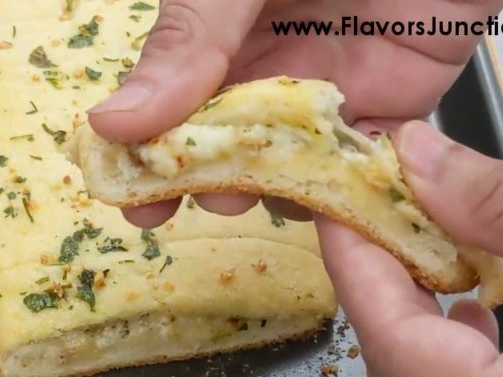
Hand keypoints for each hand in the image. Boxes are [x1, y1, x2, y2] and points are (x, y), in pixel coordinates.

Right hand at [87, 0, 502, 227]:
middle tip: (219, 200)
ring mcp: (326, 97)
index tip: (139, 209)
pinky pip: (364, 171)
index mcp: (215, 41)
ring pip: (292, 174)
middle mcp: (263, 75)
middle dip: (217, 187)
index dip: (151, 165)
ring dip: (285, 195)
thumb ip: (188, 41)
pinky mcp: (390, 110)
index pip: (169, 112)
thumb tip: (111, 123)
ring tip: (288, 192)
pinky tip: (346, 206)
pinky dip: (355, 196)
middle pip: (226, 154)